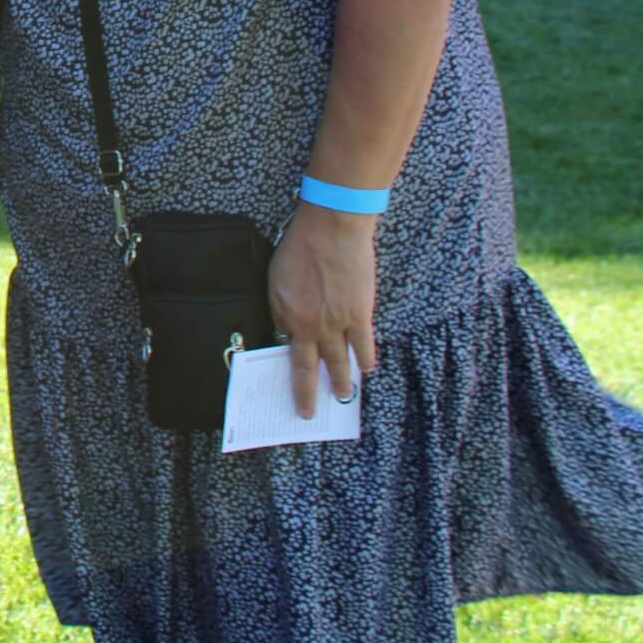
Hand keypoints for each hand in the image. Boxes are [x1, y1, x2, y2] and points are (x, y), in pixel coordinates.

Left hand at [268, 201, 377, 416]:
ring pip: (339, 361)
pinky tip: (366, 369)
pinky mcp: (360, 314)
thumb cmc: (300, 248)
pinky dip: (365, 359)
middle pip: (312, 367)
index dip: (294, 379)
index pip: (288, 356)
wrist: (331, 229)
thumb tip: (285, 330)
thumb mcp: (276, 278)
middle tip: (310, 413)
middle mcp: (312, 326)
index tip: (295, 395)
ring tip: (344, 397)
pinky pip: (364, 345)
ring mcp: (338, 322)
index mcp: (288, 316)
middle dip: (311, 393)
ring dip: (341, 382)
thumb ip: (280, 308)